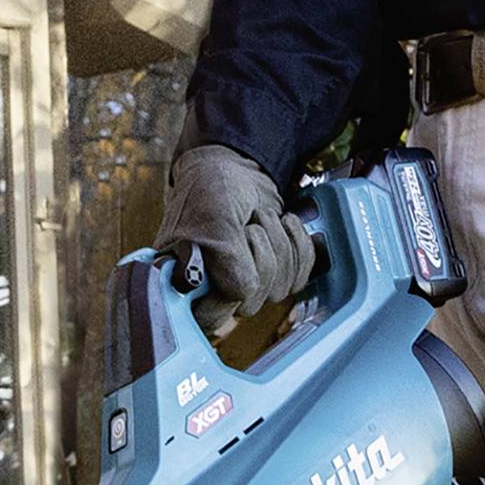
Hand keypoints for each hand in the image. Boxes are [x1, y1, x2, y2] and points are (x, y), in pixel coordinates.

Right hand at [156, 143, 314, 337]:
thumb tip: (243, 291)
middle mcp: (212, 295)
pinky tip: (283, 224)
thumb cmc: (212, 190)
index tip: (231, 247)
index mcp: (184, 287)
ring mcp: (245, 289)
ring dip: (279, 243)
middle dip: (259, 254)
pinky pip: (300, 278)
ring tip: (259, 218)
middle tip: (247, 225)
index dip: (228, 286)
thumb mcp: (214, 220)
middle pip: (251, 303)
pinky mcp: (272, 277)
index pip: (211, 315)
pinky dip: (299, 244)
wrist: (235, 168)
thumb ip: (225, 260)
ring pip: (279, 290)